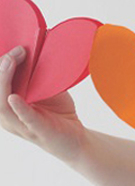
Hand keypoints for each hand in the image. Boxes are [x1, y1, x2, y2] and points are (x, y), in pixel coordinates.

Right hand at [0, 46, 86, 162]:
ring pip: (3, 105)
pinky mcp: (38, 132)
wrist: (77, 138)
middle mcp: (8, 117)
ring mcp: (22, 126)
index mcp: (6, 105)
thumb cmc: (57, 113)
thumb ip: (37, 74)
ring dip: (5, 80)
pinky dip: (19, 108)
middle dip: (0, 69)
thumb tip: (38, 46)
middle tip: (16, 51)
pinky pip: (25, 119)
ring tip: (11, 62)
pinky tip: (14, 98)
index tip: (10, 47)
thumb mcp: (45, 90)